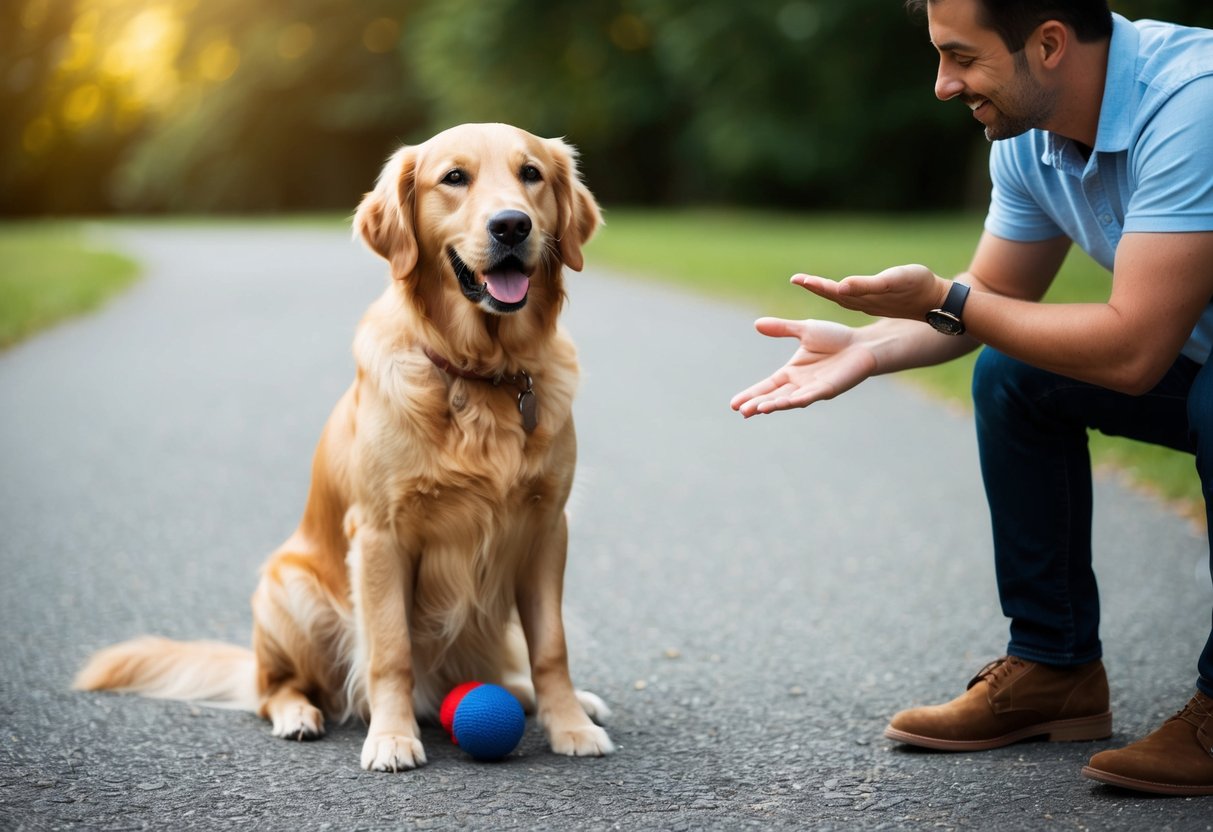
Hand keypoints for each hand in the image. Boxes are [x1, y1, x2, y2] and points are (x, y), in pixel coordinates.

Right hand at [729, 318, 877, 416]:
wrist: (863, 343)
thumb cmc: (836, 339)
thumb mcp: (804, 330)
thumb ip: (781, 329)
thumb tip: (756, 324)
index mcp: (792, 373)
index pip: (767, 386)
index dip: (751, 394)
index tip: (734, 404)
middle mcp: (800, 384)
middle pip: (773, 397)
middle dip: (757, 404)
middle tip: (741, 411)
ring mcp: (813, 389)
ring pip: (788, 400)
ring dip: (773, 405)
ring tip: (757, 410)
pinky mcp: (828, 389)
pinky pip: (810, 396)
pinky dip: (797, 400)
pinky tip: (785, 403)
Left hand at [794, 264, 947, 320]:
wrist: (939, 302)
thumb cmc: (918, 287)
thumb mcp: (892, 282)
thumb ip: (865, 285)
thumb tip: (840, 285)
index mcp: (863, 299)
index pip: (833, 291)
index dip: (816, 286)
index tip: (798, 279)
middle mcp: (864, 303)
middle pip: (834, 294)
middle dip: (816, 287)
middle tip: (797, 279)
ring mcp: (872, 303)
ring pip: (843, 296)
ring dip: (825, 290)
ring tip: (809, 283)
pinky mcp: (880, 301)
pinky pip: (854, 296)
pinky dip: (841, 292)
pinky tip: (839, 290)